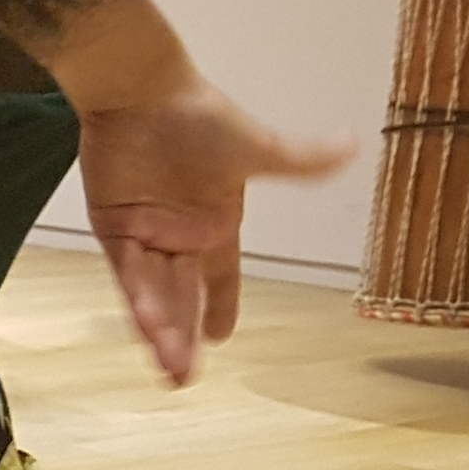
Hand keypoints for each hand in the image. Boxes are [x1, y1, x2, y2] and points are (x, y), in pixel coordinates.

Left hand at [72, 79, 347, 385]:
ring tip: (170, 368)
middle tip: (185, 378)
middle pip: (184, 295)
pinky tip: (147, 329)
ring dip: (161, 330)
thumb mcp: (257, 148)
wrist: (142, 91)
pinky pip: (127, 273)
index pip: (222, 276)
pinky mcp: (112, 227)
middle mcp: (181, 235)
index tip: (221, 337)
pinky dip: (138, 300)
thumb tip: (355, 144)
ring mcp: (145, 233)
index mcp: (217, 223)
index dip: (221, 305)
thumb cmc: (201, 116)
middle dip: (184, 337)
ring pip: (154, 292)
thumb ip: (301, 162)